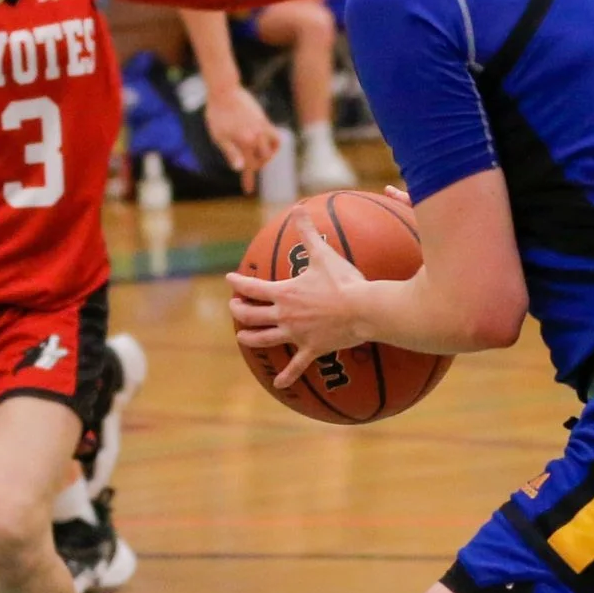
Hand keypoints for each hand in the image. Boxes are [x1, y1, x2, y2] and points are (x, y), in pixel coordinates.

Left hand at [204, 80, 279, 184]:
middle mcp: (257, 136)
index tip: (247, 191)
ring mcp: (262, 127)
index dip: (248, 180)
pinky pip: (274, 136)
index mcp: (245, 142)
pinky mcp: (264, 119)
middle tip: (248, 169)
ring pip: (272, 149)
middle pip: (262, 159)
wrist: (224, 91)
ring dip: (266, 156)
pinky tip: (262, 145)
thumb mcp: (219, 137)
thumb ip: (231, 154)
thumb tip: (241, 168)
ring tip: (257, 158)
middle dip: (256, 167)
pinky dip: (272, 144)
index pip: (249, 167)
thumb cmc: (217, 115)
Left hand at [227, 224, 371, 387]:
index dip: (238, 284)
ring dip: (250, 338)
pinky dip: (287, 375)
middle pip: (252, 316)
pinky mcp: (311, 350)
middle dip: (240, 311)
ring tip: (242, 338)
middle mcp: (284, 316)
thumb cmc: (344, 281)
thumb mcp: (323, 254)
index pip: (252, 288)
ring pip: (264, 339)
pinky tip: (278, 384)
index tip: (229, 280)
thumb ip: (307, 231)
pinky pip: (296, 366)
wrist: (364, 309)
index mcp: (284, 293)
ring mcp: (296, 335)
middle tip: (234, 309)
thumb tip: (298, 208)